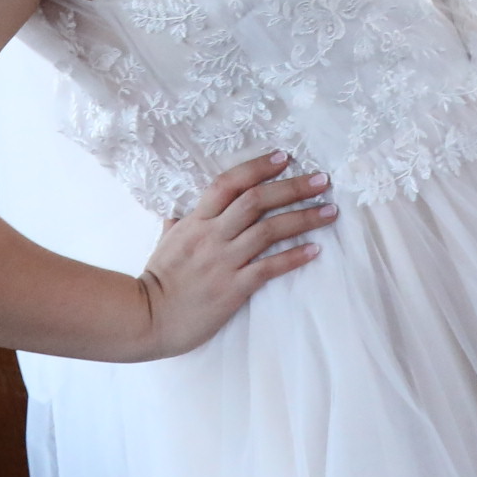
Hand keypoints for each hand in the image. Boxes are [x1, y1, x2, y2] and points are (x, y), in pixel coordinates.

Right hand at [132, 153, 334, 358]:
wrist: (146, 319)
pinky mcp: (233, 288)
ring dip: (303, 219)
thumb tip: (180, 212)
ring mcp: (223, 261)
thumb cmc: (156, 280)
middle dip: (292, 188)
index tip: (284, 157)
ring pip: (268, 231)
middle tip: (322, 179)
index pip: (228, 184)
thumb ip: (178, 224)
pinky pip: (268, 268)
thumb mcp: (164, 243)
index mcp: (195, 220)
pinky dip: (293, 257)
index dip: (257, 167)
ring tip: (330, 211)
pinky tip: (315, 249)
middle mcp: (212, 236)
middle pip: (256, 201)